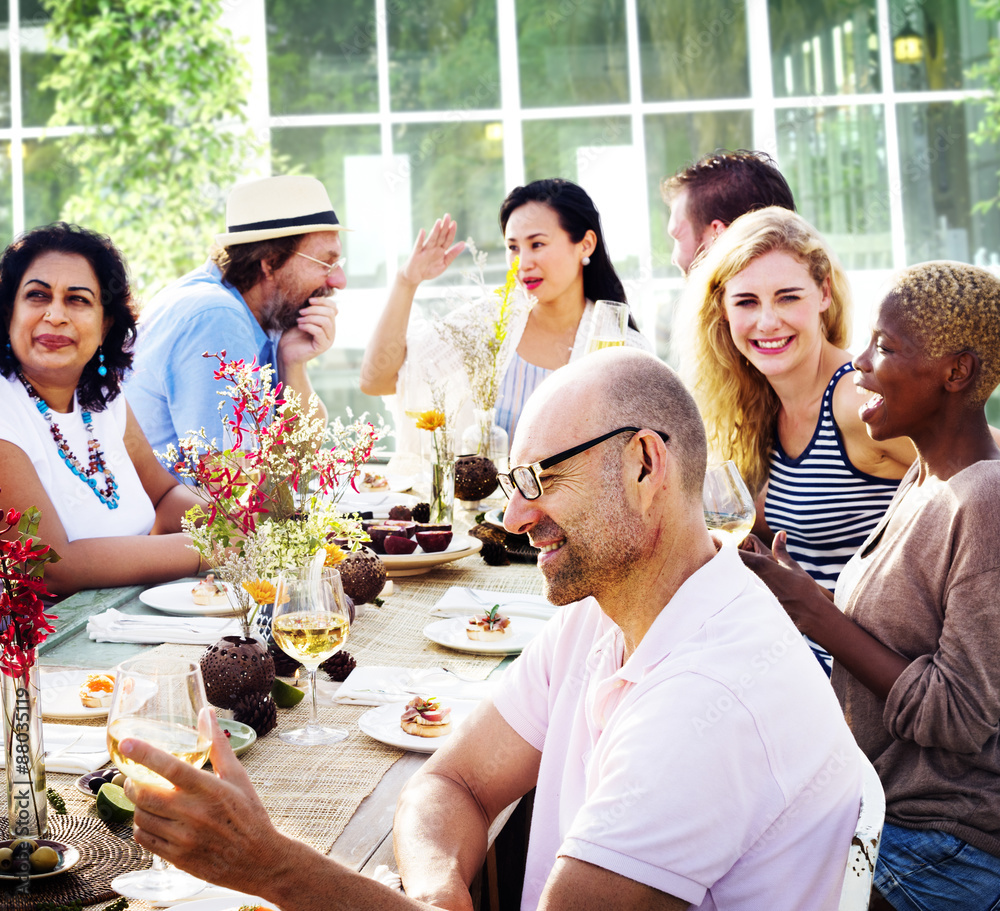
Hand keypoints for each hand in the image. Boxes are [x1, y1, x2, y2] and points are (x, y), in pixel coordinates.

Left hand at [121, 711, 302, 892]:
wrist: (258, 860)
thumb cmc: (249, 815)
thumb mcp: (237, 777)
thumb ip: (218, 746)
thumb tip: (208, 713)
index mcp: (210, 790)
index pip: (171, 768)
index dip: (146, 754)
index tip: (127, 743)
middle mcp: (194, 814)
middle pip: (145, 794)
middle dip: (132, 782)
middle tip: (135, 777)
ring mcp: (183, 838)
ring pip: (141, 817)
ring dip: (138, 805)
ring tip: (148, 799)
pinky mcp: (176, 858)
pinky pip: (144, 839)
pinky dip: (141, 826)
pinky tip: (153, 820)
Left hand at [278, 294, 337, 366]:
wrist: (286, 352)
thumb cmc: (293, 334)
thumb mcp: (302, 317)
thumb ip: (311, 309)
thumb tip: (315, 294)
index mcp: (328, 323)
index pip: (334, 308)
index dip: (323, 301)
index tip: (309, 300)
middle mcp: (331, 332)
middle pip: (330, 313)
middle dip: (314, 309)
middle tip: (300, 312)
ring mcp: (328, 340)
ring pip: (326, 322)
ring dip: (311, 318)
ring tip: (299, 320)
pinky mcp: (322, 347)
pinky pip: (319, 332)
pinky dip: (308, 326)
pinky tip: (300, 326)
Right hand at [399, 215, 464, 284]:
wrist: (415, 276)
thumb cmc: (429, 270)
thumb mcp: (444, 263)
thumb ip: (453, 254)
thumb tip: (463, 243)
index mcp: (441, 250)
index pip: (447, 239)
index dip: (451, 232)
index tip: (454, 223)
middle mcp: (433, 248)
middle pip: (440, 236)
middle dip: (444, 226)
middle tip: (448, 216)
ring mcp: (425, 250)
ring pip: (431, 239)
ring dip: (435, 230)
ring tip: (439, 222)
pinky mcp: (416, 253)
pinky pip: (419, 245)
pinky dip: (420, 238)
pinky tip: (423, 231)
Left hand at [739, 530, 834, 639]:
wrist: (810, 614)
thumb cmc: (803, 589)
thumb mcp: (792, 566)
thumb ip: (781, 550)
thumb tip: (780, 534)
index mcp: (760, 564)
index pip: (734, 552)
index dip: (727, 549)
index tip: (728, 548)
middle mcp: (752, 577)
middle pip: (730, 567)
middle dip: (728, 564)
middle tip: (730, 564)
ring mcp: (751, 591)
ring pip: (734, 581)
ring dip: (733, 577)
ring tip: (737, 579)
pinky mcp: (753, 604)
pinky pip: (740, 594)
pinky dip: (739, 590)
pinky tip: (745, 593)